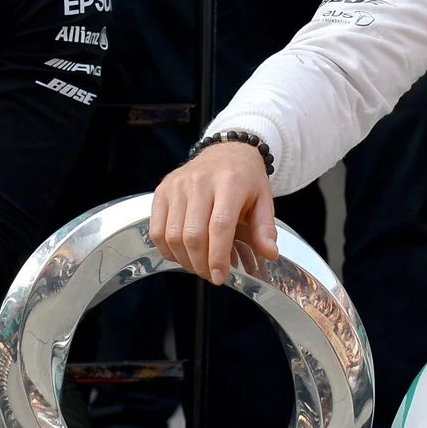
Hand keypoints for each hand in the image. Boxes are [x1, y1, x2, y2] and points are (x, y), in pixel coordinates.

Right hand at [150, 141, 277, 283]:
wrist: (227, 151)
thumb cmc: (246, 179)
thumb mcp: (264, 200)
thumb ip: (265, 228)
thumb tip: (269, 253)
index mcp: (230, 182)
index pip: (219, 226)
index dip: (218, 256)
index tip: (220, 276)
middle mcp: (200, 181)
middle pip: (193, 234)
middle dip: (201, 263)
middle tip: (211, 275)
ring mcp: (177, 185)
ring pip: (173, 235)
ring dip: (185, 260)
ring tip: (199, 266)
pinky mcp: (162, 191)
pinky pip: (157, 229)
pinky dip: (167, 250)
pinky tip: (182, 255)